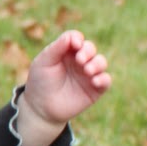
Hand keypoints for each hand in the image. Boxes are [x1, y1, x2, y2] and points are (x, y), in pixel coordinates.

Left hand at [16, 30, 110, 145]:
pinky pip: (106, 80)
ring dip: (97, 63)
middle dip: (88, 51)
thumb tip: (72, 37)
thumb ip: (56, 48)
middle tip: (80, 60)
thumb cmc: (40, 82)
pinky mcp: (95, 89)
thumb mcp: (43, 62)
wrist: (42, 108)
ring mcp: (88, 74)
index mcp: (66, 52)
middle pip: (90, 48)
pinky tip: (94, 81)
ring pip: (101, 62)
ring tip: (87, 70)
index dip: (77, 39)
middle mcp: (79, 61)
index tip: (74, 44)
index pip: (76, 38)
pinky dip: (103, 78)